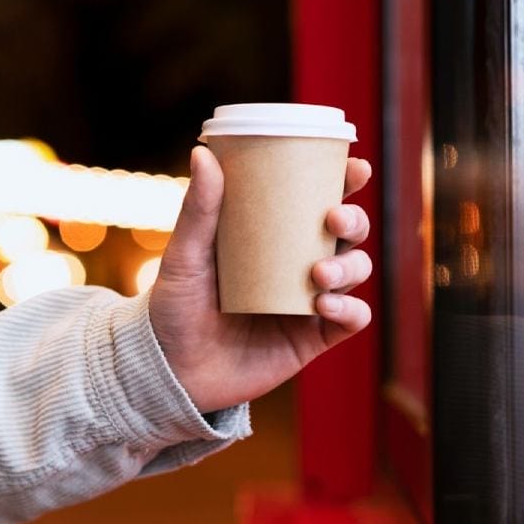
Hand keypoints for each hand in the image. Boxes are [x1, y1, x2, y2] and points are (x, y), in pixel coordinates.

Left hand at [149, 146, 372, 412]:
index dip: (343, 181)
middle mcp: (296, 264)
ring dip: (350, 266)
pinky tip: (325, 305)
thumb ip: (199, 209)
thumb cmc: (172, 306)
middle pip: (347, 233)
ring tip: (318, 274)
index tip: (354, 166)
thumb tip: (203, 152)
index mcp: (271, 235)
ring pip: (356, 272)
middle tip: (334, 219)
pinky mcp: (312, 338)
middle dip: (354, 220)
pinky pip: (352, 319)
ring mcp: (308, 301)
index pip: (316, 200)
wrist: (168, 371)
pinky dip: (350, 309)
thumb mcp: (184, 255)